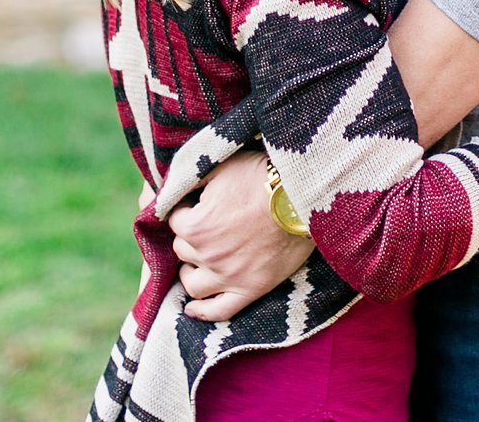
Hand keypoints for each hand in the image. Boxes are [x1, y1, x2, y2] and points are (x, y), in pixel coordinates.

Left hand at [167, 151, 313, 321]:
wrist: (303, 196)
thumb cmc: (263, 176)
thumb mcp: (223, 166)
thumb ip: (193, 178)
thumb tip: (176, 186)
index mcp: (195, 226)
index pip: (175, 221)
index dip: (187, 210)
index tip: (199, 204)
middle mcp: (207, 254)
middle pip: (183, 251)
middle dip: (191, 238)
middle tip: (208, 226)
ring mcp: (228, 276)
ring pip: (193, 284)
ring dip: (191, 273)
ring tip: (198, 263)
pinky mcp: (251, 289)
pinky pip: (220, 311)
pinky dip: (203, 312)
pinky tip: (192, 309)